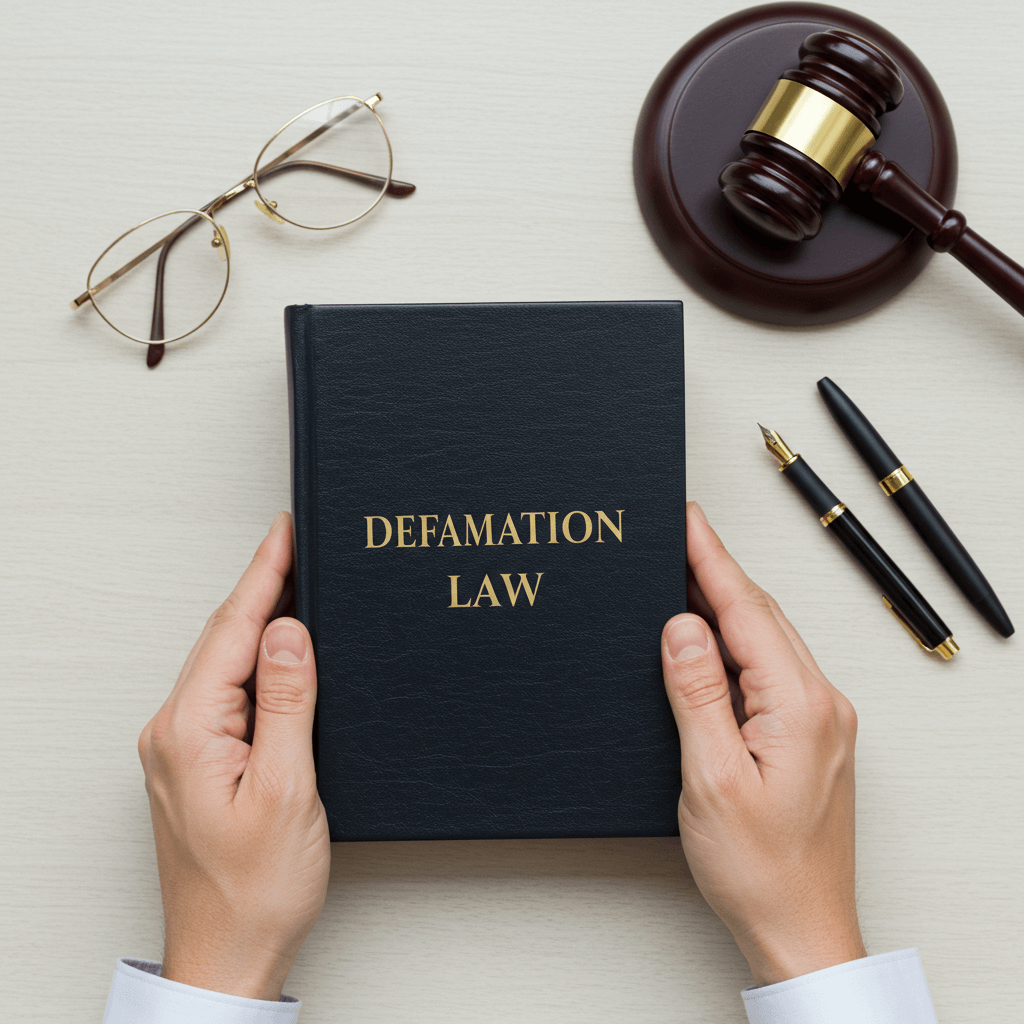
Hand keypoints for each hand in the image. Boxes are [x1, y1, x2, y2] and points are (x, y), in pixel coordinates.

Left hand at [137, 511, 329, 1000]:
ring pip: (226, 662)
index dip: (264, 574)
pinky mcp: (199, 759)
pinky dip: (259, 662)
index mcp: (189, 730)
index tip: (287, 530)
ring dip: (262, 623)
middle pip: (223, 638)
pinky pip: (229, 691)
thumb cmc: (255, 888)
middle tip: (301, 544)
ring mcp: (182, 746)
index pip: (231, 630)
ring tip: (299, 583)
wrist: (228, 953)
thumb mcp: (287, 789)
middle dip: (264, 587)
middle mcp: (174, 730)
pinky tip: (284, 652)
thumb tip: (290, 632)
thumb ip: (287, 702)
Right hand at [661, 502, 863, 985]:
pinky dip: (736, 643)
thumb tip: (682, 626)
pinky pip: (770, 668)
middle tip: (674, 536)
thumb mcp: (712, 780)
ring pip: (766, 640)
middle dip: (715, 571)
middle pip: (760, 616)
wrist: (802, 929)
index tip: (686, 519)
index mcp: (800, 706)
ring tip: (682, 576)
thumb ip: (698, 694)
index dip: (711, 559)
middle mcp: (820, 702)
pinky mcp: (810, 734)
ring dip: (724, 605)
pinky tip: (708, 640)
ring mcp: (820, 718)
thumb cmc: (760, 870)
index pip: (746, 611)